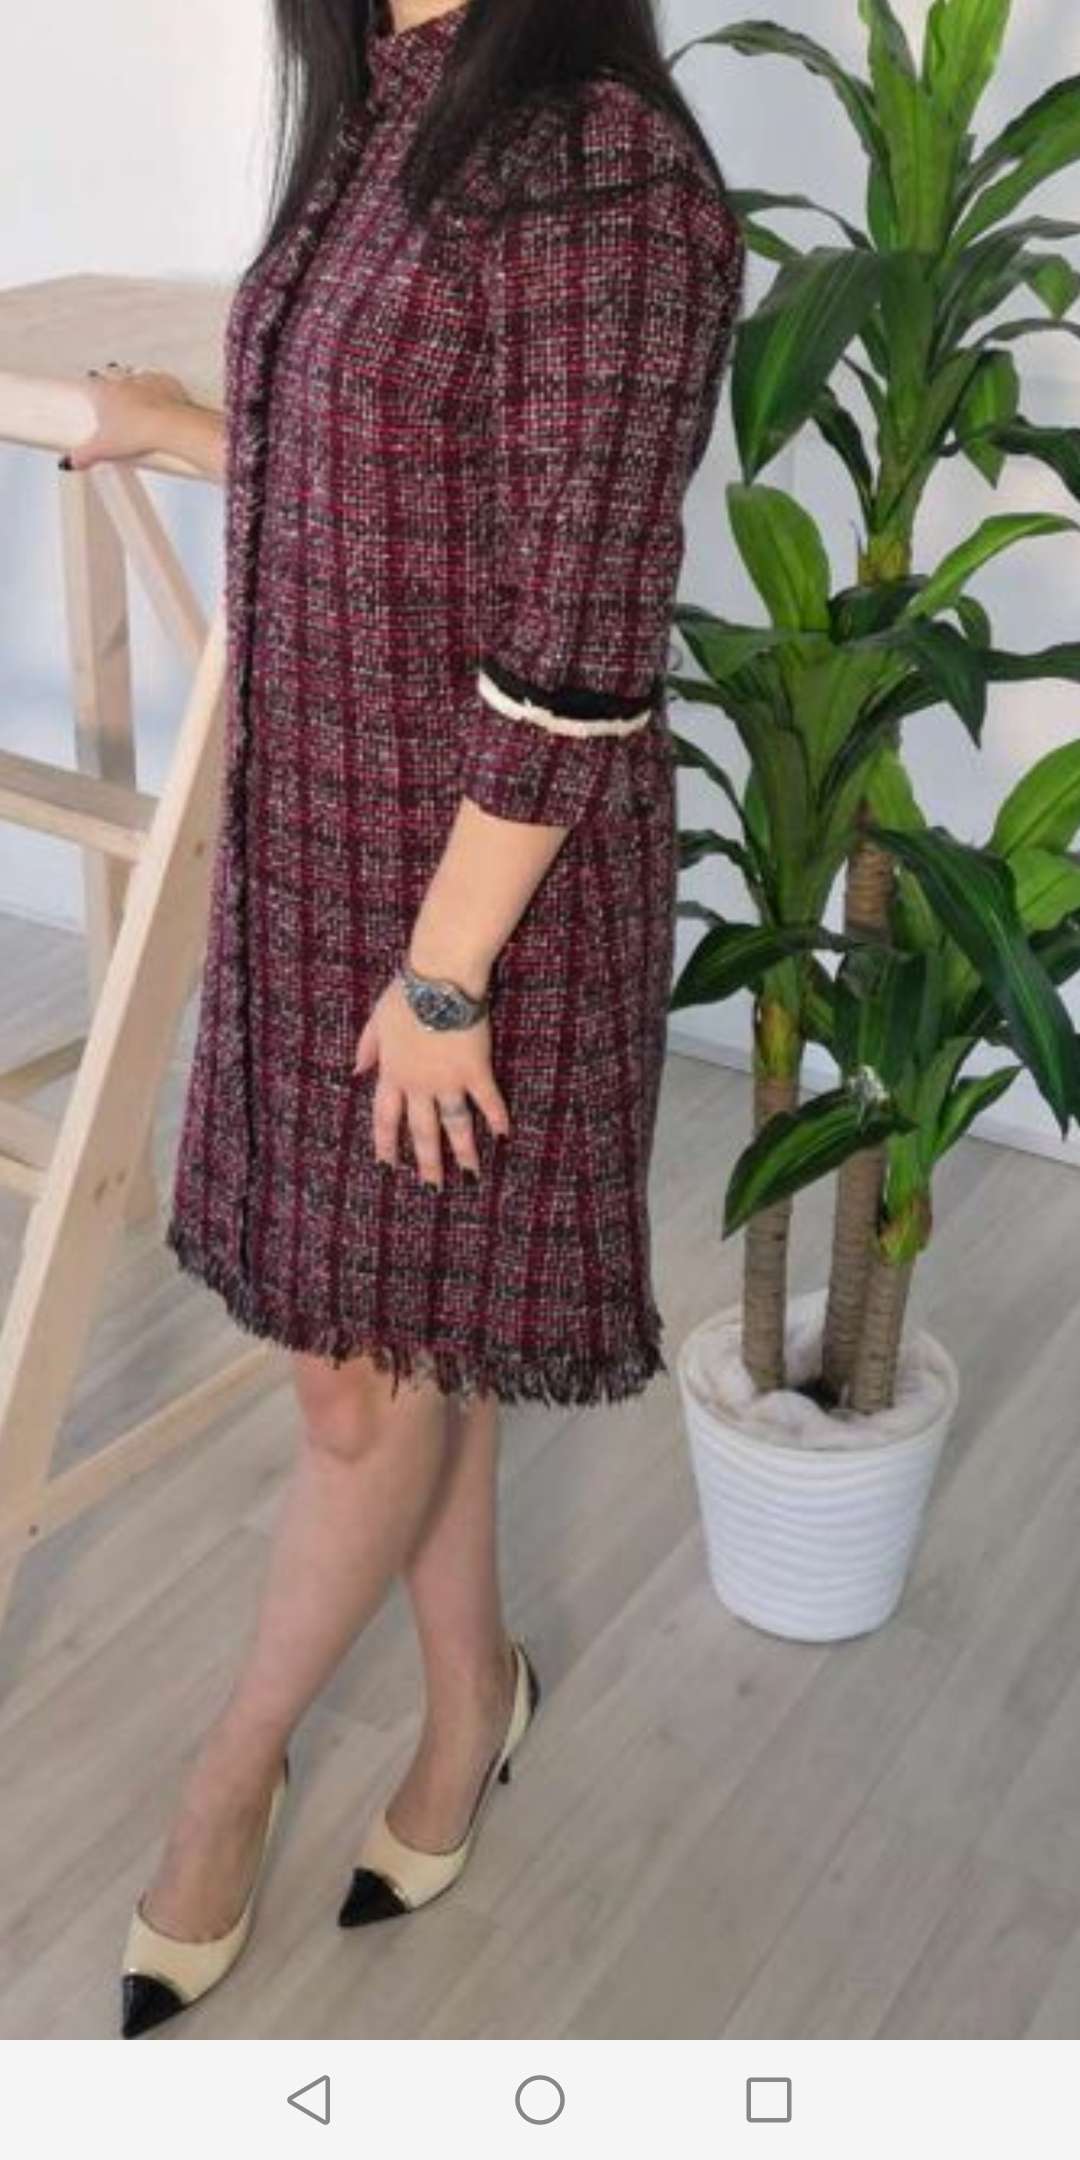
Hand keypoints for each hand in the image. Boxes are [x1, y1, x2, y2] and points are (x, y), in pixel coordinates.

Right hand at [63, 362, 200, 470]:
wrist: (170, 427)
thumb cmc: (138, 433)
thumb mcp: (104, 450)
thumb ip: (84, 455)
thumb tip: (71, 461)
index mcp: (105, 392)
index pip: (91, 382)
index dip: (90, 387)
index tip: (90, 393)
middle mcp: (125, 381)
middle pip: (112, 374)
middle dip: (110, 381)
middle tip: (113, 396)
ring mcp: (147, 381)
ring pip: (136, 374)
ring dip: (135, 382)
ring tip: (136, 396)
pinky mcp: (168, 384)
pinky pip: (163, 379)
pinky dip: (162, 387)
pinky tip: (162, 395)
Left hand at [353, 975, 510, 1187]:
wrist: (438, 980)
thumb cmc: (406, 994)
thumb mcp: (376, 1020)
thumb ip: (367, 1048)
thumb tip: (355, 1072)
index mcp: (393, 1073)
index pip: (385, 1117)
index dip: (386, 1144)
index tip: (387, 1167)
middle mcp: (419, 1084)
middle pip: (421, 1131)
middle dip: (427, 1162)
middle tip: (432, 1188)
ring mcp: (448, 1080)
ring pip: (454, 1124)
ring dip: (463, 1151)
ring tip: (471, 1175)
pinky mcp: (475, 1070)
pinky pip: (487, 1100)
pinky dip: (496, 1117)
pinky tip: (503, 1136)